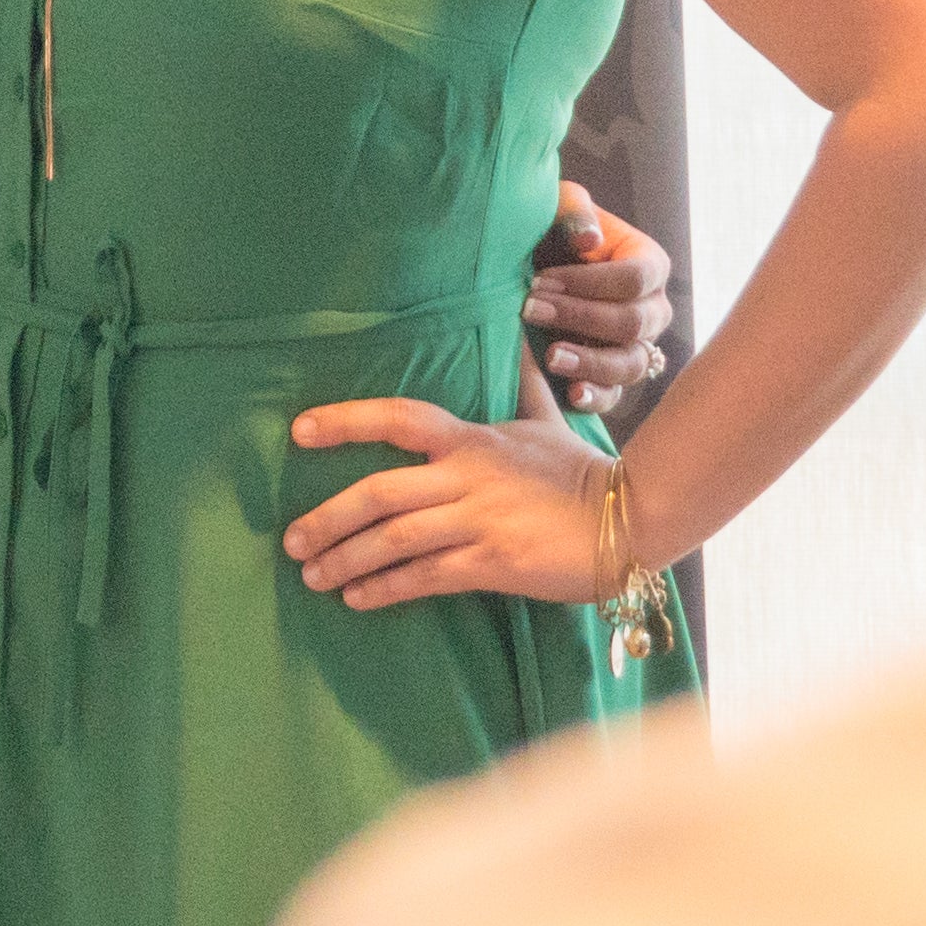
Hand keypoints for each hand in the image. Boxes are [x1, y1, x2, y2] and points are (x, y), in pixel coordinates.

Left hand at [282, 366, 606, 608]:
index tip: (298, 431)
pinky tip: (358, 598)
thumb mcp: (544, 420)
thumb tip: (521, 326)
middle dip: (328, 518)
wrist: (634, 519)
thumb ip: (521, 382)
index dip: (346, 421)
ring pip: (396, 540)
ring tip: (312, 576)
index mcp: (470, 439)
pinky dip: (387, 588)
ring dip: (347, 560)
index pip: (397, 417)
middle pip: (380, 492)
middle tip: (291, 539)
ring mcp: (480, 521)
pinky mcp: (495, 564)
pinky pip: (428, 576)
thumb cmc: (579, 470)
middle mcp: (466, 477)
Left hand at [527, 178, 673, 413]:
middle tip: (531, 311)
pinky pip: (616, 396)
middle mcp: (653, 309)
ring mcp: (638, 346)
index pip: (636, 278)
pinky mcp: (614, 377)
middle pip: (633, 323)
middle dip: (580, 317)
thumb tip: (589, 241)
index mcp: (649, 264)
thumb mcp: (558, 208)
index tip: (540, 280)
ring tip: (552, 357)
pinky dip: (596, 397)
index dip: (589, 282)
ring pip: (631, 364)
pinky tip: (572, 394)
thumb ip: (574, 214)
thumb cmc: (551, 231)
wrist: (531, 265)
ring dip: (591, 362)